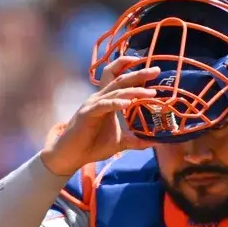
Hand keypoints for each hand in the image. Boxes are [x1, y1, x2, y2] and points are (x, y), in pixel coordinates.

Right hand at [41, 56, 161, 176]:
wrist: (71, 156)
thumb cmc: (93, 146)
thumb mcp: (120, 142)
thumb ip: (136, 140)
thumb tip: (155, 142)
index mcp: (107, 100)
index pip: (120, 79)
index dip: (135, 72)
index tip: (154, 71)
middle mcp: (100, 98)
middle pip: (120, 79)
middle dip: (138, 73)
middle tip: (156, 70)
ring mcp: (93, 104)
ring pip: (114, 91)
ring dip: (133, 90)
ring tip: (149, 92)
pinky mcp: (87, 114)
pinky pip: (103, 105)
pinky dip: (116, 103)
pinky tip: (127, 104)